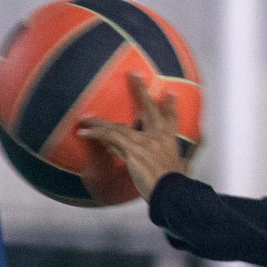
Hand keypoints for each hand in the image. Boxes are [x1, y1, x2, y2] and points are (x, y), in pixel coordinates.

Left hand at [78, 73, 191, 200]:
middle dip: (141, 90)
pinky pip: (110, 137)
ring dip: (100, 122)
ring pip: (119, 126)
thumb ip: (180, 164)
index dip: (170, 105)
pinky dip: (96, 134)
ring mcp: (145, 141)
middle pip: (148, 109)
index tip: (169, 92)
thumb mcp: (180, 169)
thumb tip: (182, 165)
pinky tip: (84, 132)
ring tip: (86, 118)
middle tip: (134, 74)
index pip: (171, 118)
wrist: (172, 192)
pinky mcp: (133, 149)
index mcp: (170, 141)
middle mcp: (158, 136)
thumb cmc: (175, 185)